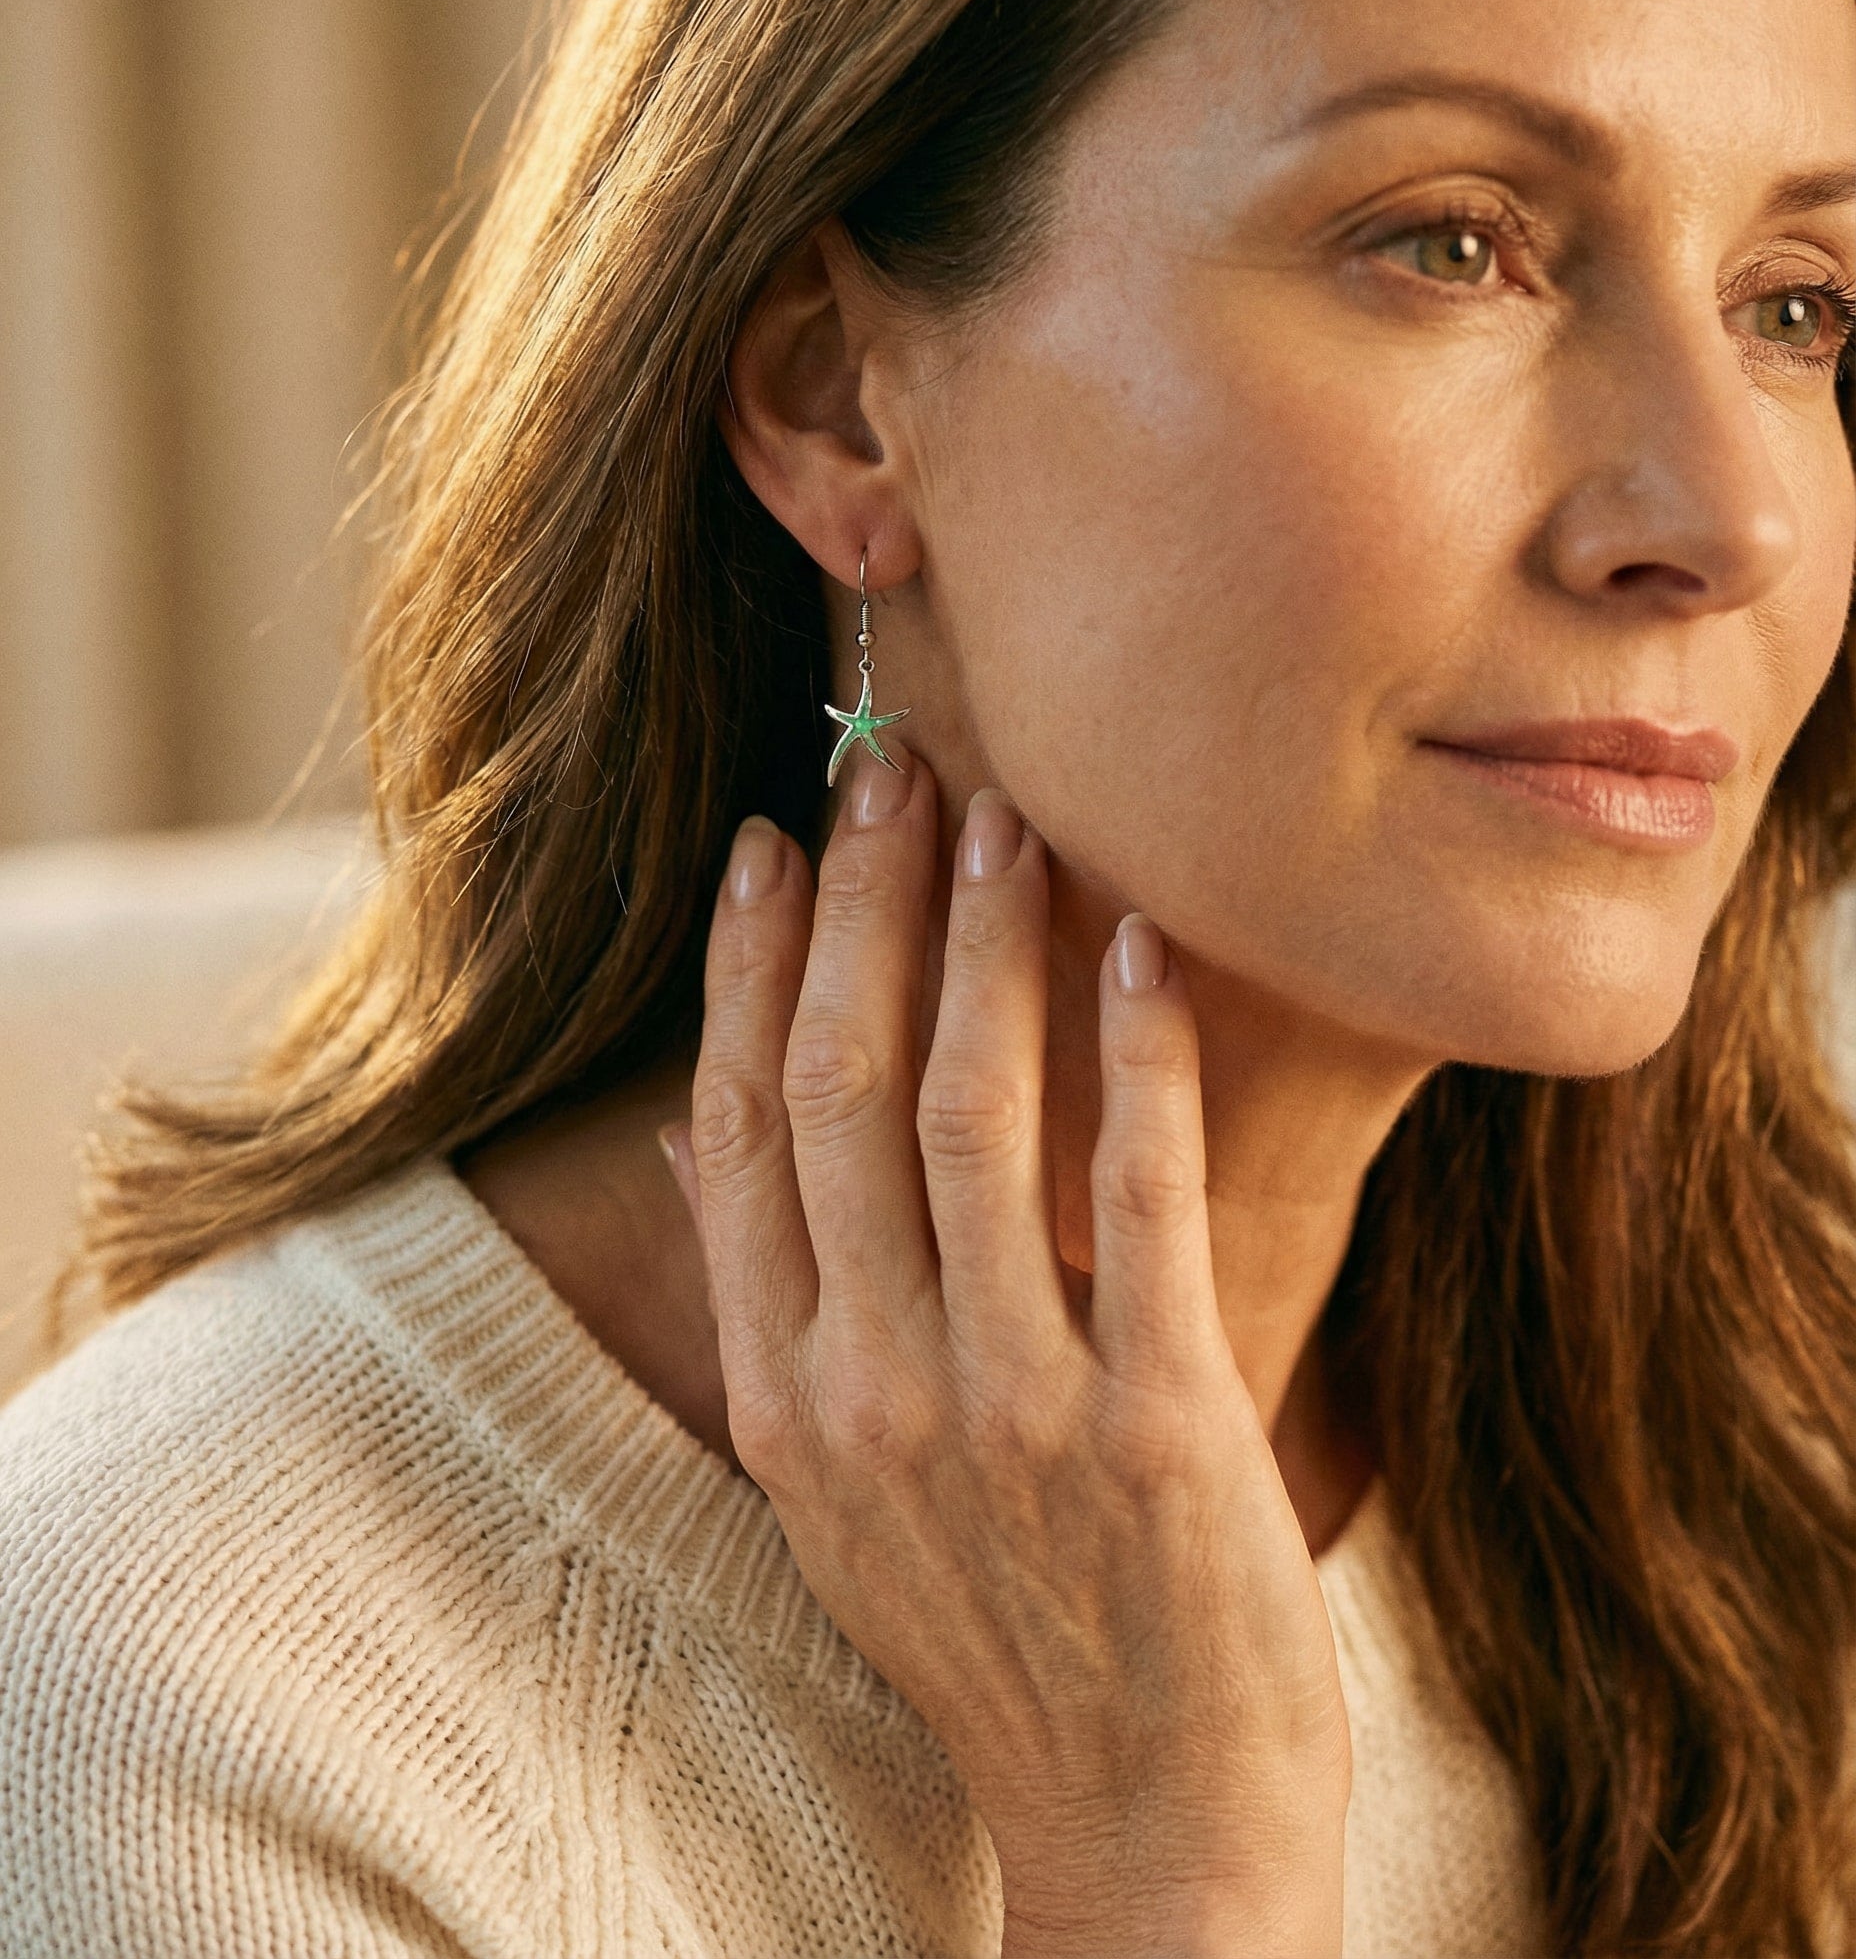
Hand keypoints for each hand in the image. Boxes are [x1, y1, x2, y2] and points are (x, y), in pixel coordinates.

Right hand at [680, 744, 1349, 1958]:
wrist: (1148, 1841)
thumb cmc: (1009, 1644)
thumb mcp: (845, 1500)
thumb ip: (791, 1320)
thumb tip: (706, 1142)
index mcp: (791, 1400)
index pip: (742, 1131)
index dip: (751, 971)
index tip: (770, 846)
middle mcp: (873, 1392)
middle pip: (843, 1089)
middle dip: (864, 909)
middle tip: (892, 774)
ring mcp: (1010, 1411)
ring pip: (971, 1116)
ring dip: (986, 946)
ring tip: (1010, 823)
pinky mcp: (1156, 1428)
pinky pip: (1142, 1197)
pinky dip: (1139, 1059)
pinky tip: (1145, 954)